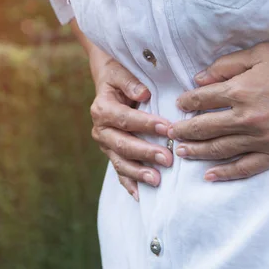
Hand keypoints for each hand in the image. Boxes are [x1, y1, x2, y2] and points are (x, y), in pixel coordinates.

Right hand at [88, 47, 172, 199]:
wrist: (109, 82)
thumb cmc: (119, 75)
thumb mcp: (122, 72)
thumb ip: (130, 82)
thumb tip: (143, 93)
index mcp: (102, 108)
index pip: (125, 119)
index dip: (146, 124)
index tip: (167, 128)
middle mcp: (100, 129)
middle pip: (122, 144)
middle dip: (145, 153)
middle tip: (168, 159)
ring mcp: (106, 145)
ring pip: (120, 162)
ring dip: (138, 173)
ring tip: (157, 180)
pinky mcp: (112, 154)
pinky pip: (120, 172)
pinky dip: (129, 185)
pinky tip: (141, 196)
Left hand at [170, 41, 268, 180]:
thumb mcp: (261, 53)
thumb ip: (227, 66)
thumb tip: (198, 79)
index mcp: (240, 91)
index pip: (201, 100)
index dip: (186, 104)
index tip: (178, 107)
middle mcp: (247, 118)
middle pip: (204, 128)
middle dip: (183, 131)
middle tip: (170, 134)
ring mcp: (262, 139)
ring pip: (219, 150)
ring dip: (197, 152)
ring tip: (182, 153)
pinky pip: (246, 167)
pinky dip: (225, 173)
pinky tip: (209, 176)